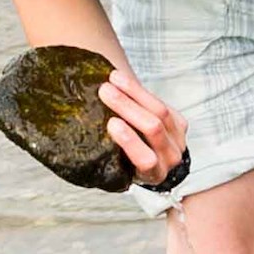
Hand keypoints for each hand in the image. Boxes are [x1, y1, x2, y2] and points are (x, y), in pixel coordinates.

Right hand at [99, 68, 189, 185]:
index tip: (112, 123)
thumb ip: (106, 149)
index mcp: (152, 175)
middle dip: (127, 107)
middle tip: (105, 91)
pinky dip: (140, 91)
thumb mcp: (114, 162)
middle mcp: (169, 160)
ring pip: (160, 112)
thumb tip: (72, 128)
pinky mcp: (180, 124)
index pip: (146, 159)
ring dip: (133, 93)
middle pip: (153, 129)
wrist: (146, 153)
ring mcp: (178, 141)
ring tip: (112, 79)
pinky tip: (121, 80)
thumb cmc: (123, 159)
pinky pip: (162, 103)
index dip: (131, 141)